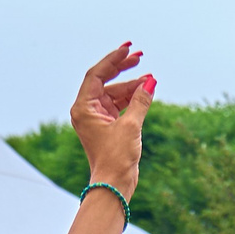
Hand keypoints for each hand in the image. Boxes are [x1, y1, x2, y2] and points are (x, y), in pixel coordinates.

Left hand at [70, 43, 153, 201]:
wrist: (114, 185)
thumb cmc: (116, 158)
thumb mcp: (131, 126)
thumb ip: (140, 101)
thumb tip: (151, 81)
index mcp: (84, 107)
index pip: (97, 74)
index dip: (113, 60)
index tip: (127, 49)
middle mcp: (87, 110)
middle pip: (105, 81)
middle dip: (122, 69)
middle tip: (139, 55)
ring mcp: (97, 118)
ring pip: (115, 93)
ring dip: (132, 86)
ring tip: (150, 78)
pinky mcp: (108, 126)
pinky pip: (120, 105)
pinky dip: (132, 99)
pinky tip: (145, 91)